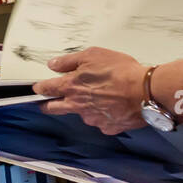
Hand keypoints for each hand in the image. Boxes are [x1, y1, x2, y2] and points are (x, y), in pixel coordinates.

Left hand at [32, 46, 148, 135]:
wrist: (145, 91)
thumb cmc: (121, 71)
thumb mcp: (92, 55)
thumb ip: (69, 61)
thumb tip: (53, 64)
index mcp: (71, 86)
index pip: (46, 89)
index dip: (40, 88)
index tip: (37, 89)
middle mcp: (77, 106)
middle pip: (54, 109)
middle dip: (48, 106)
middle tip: (48, 103)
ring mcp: (92, 119)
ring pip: (82, 114)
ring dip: (85, 108)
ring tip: (101, 97)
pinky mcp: (108, 127)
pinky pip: (102, 122)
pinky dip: (105, 115)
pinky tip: (114, 106)